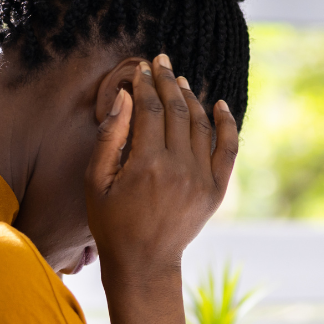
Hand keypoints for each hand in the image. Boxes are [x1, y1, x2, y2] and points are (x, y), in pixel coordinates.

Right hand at [86, 54, 238, 291]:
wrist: (145, 262)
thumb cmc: (111, 222)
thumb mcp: (96, 181)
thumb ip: (110, 137)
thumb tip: (124, 97)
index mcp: (146, 164)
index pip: (150, 110)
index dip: (145, 85)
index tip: (140, 70)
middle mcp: (178, 168)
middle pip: (176, 110)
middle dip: (167, 81)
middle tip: (161, 62)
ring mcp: (201, 179)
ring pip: (200, 124)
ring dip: (190, 98)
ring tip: (180, 80)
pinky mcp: (216, 190)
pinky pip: (228, 148)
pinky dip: (227, 124)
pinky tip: (220, 105)